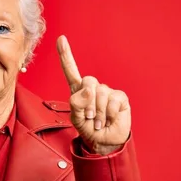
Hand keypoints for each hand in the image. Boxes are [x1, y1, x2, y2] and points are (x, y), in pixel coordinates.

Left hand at [57, 35, 131, 154]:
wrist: (104, 141)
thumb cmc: (88, 128)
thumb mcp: (76, 118)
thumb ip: (77, 103)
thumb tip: (89, 90)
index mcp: (78, 91)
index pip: (70, 70)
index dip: (65, 55)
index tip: (61, 39)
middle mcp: (93, 88)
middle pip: (88, 81)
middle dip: (87, 102)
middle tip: (88, 117)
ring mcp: (107, 91)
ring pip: (100, 93)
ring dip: (98, 112)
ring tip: (98, 122)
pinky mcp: (119, 97)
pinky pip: (112, 100)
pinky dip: (109, 114)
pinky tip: (109, 120)